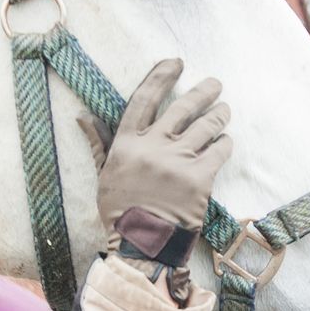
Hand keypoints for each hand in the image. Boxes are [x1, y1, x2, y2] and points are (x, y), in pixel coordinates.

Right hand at [81, 58, 233, 265]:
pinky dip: (225, 143)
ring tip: (225, 110)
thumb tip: (83, 116)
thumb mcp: (104, 176)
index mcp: (126, 144)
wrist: (142, 247)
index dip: (161, 76)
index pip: (144, 99)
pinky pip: (218, 151)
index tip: (176, 62)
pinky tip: (226, 141)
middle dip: (203, 92)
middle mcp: (152, 147)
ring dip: (219, 114)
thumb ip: (99, 143)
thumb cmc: (120, 214)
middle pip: (182, 108)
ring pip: (205, 126)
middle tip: (215, 84)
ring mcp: (177, 161)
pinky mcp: (199, 179)